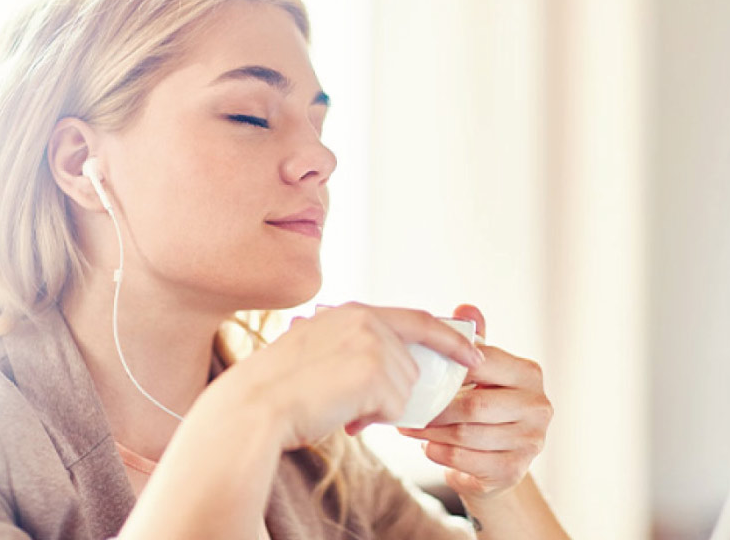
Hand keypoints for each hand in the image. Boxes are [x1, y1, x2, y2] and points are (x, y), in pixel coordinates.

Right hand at [226, 303, 484, 450]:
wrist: (257, 404)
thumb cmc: (281, 387)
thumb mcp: (318, 351)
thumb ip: (355, 348)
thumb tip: (392, 371)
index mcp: (353, 311)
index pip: (418, 320)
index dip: (449, 337)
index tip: (472, 353)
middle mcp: (366, 319)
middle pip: (411, 365)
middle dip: (394, 392)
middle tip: (354, 403)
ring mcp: (372, 342)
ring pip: (404, 388)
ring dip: (378, 406)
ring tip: (339, 405)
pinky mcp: (374, 369)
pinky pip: (395, 406)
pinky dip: (374, 418)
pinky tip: (343, 414)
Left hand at [398, 305, 552, 500]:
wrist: (497, 459)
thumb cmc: (484, 404)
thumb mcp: (481, 370)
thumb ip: (474, 340)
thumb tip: (465, 307)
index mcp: (529, 374)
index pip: (484, 363)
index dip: (449, 367)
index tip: (419, 369)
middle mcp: (538, 406)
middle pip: (474, 405)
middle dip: (434, 407)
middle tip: (406, 404)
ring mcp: (531, 441)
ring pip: (466, 434)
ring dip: (430, 431)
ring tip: (408, 426)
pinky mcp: (515, 470)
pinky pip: (466, 459)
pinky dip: (441, 452)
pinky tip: (427, 446)